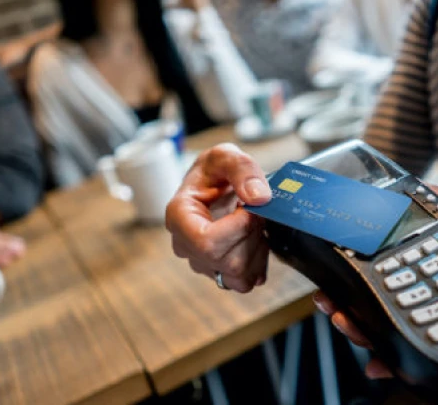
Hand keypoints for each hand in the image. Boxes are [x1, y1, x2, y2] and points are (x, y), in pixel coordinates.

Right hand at [166, 143, 271, 292]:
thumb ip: (243, 169)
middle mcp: (185, 245)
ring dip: (257, 248)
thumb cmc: (214, 171)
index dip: (239, 227)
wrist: (215, 184)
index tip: (249, 206)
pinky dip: (258, 262)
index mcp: (179, 216)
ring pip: (238, 275)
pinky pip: (244, 281)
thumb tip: (258, 198)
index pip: (207, 242)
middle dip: (251, 235)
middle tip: (255, 211)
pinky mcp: (218, 273)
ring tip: (253, 223)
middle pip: (226, 260)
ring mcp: (201, 263)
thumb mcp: (226, 155)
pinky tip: (254, 239)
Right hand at [315, 187, 437, 378]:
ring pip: (402, 340)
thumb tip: (411, 184)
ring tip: (352, 328)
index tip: (329, 284)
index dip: (353, 287)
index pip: (385, 285)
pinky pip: (435, 361)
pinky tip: (385, 365)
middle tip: (335, 309)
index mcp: (435, 275)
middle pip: (384, 317)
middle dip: (351, 316)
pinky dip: (407, 365)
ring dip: (370, 339)